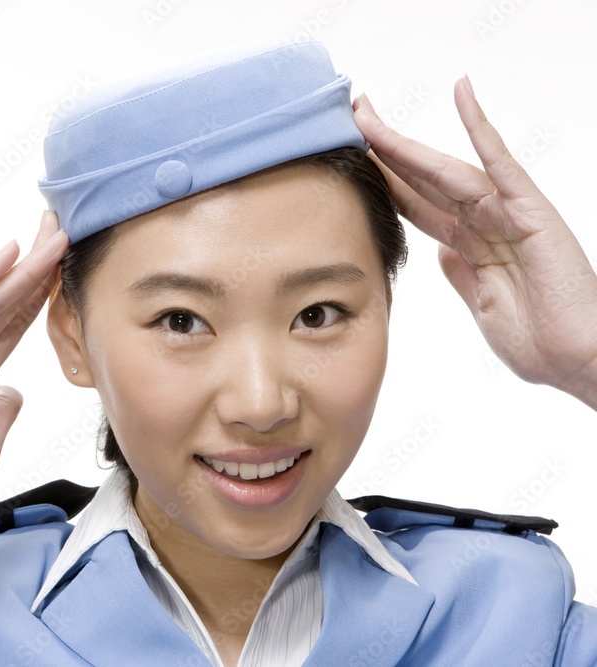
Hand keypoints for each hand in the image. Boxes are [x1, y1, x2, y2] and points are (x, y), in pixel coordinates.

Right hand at [0, 210, 67, 531]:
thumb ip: (2, 411)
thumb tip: (13, 391)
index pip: (14, 325)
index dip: (41, 296)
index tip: (66, 267)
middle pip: (4, 302)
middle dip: (35, 268)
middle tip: (61, 231)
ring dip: (18, 267)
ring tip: (49, 236)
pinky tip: (6, 256)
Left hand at [352, 77, 596, 407]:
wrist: (580, 362)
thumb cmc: (541, 341)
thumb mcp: (483, 306)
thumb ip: (462, 274)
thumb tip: (441, 252)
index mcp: (471, 245)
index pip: (416, 203)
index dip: (383, 180)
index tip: (350, 159)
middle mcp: (486, 221)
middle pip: (422, 178)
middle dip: (383, 149)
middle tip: (349, 116)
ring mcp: (508, 212)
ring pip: (445, 168)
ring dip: (404, 141)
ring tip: (368, 113)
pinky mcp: (531, 210)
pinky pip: (499, 162)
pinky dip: (480, 126)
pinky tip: (461, 91)